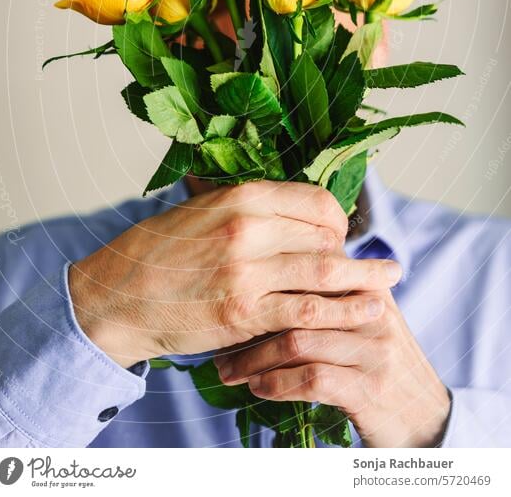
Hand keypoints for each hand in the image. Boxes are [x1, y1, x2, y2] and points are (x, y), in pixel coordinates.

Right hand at [68, 181, 397, 368]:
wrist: (119, 295)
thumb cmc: (162, 250)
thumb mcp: (204, 208)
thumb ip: (250, 206)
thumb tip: (296, 208)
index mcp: (241, 196)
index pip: (315, 200)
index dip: (338, 219)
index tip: (341, 233)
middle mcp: (247, 228)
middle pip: (325, 236)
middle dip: (348, 252)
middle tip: (361, 265)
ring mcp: (246, 273)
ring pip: (325, 272)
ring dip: (365, 279)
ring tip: (391, 281)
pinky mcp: (243, 314)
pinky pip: (306, 312)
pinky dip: (342, 313)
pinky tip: (366, 313)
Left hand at [214, 289, 449, 447]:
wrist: (428, 418)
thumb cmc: (379, 362)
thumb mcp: (364, 318)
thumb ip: (330, 292)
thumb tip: (271, 267)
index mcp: (367, 285)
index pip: (311, 264)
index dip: (264, 276)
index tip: (228, 290)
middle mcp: (372, 310)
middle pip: (298, 299)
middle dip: (249, 318)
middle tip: (216, 334)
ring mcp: (373, 349)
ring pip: (297, 340)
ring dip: (254, 358)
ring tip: (227, 370)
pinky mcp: (369, 389)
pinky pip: (312, 379)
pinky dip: (277, 384)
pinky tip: (257, 388)